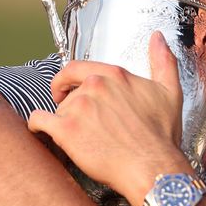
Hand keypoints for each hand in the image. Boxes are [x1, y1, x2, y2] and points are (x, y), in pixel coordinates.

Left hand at [27, 31, 188, 203]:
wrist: (151, 168)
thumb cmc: (160, 136)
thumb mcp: (169, 92)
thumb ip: (162, 61)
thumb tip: (157, 38)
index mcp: (114, 75)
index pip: (76, 68)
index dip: (66, 80)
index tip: (65, 90)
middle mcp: (94, 86)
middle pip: (66, 93)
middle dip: (68, 107)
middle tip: (75, 121)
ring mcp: (78, 107)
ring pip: (56, 110)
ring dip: (61, 122)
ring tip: (79, 140)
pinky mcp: (66, 129)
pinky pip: (38, 121)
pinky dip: (37, 126)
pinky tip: (41, 132)